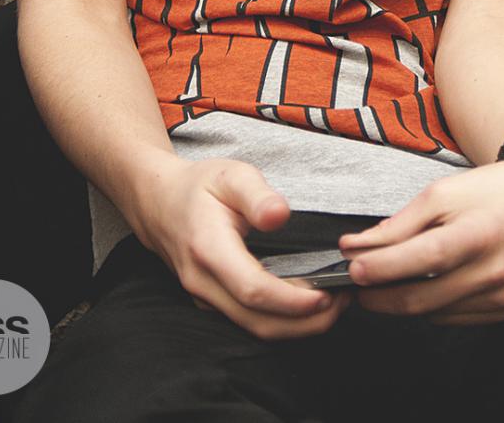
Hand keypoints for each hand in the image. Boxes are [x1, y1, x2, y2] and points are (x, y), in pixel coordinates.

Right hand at [131, 154, 350, 338]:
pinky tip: (307, 302)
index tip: (327, 294)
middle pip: (258, 322)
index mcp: (209, 249)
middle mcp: (203, 282)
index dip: (292, 301)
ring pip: (254, 328)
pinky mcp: (212, 303)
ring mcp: (205, 298)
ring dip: (297, 326)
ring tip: (334, 303)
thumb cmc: (199, 186)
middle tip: (344, 301)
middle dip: (305, 322)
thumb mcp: (231, 174)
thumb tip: (280, 215)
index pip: (253, 290)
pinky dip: (281, 320)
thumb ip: (257, 194)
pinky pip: (249, 322)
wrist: (159, 203)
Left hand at [338, 136, 503, 323]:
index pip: (419, 260)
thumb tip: (358, 246)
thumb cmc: (498, 189)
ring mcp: (502, 297)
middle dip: (380, 296)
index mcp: (477, 235)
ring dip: (402, 303)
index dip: (380, 267)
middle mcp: (493, 273)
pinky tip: (421, 287)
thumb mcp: (445, 192)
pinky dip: (431, 307)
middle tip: (356, 286)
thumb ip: (401, 223)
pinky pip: (455, 318)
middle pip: (421, 299)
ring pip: (434, 314)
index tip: (351, 267)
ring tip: (384, 284)